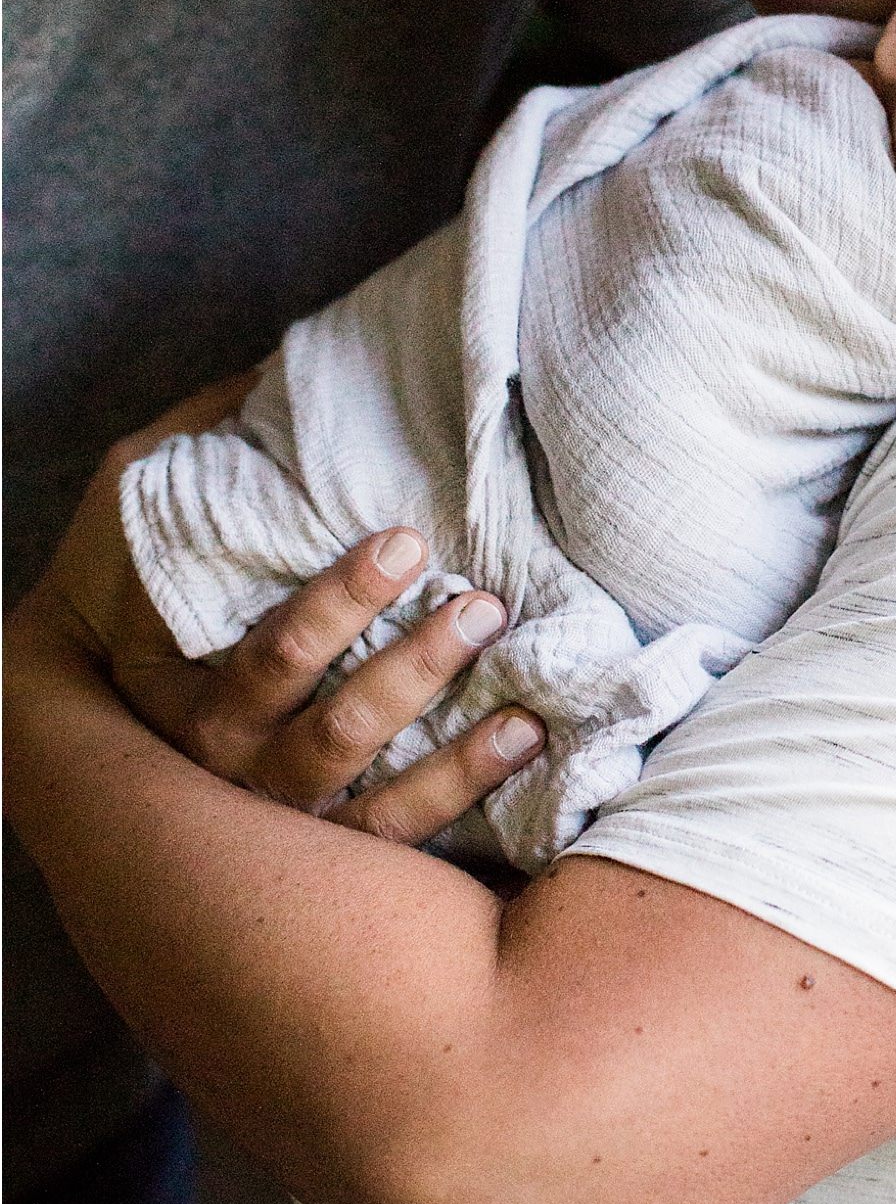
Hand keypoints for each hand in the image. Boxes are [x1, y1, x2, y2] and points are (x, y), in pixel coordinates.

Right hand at [30, 410, 545, 850]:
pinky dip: (461, 789)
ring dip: (450, 739)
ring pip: (365, 787)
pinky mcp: (320, 842)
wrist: (64, 702)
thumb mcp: (136, 490)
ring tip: (518, 688)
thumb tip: (277, 362)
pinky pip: (391, 832)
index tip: (403, 538)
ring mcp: (275, 811)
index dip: (340, 603)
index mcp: (188, 690)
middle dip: (411, 666)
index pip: (271, 654)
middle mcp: (228, 762)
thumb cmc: (117, 576)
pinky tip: (523, 736)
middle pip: (331, 726)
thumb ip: (202, 435)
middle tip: (477, 601)